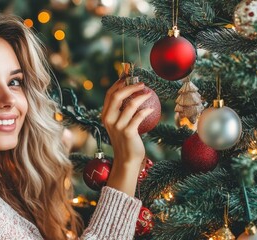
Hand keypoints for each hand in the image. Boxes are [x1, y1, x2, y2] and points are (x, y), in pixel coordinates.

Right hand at [101, 79, 153, 195]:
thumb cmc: (126, 140)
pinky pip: (139, 116)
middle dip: (130, 86)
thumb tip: (132, 93)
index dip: (119, 83)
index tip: (129, 76)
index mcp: (105, 115)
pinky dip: (146, 111)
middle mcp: (108, 119)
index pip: (110, 94)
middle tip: (142, 83)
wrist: (127, 159)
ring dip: (141, 96)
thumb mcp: (120, 124)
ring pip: (130, 104)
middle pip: (117, 95)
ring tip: (149, 93)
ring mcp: (117, 126)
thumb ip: (122, 111)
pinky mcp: (127, 132)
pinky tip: (151, 109)